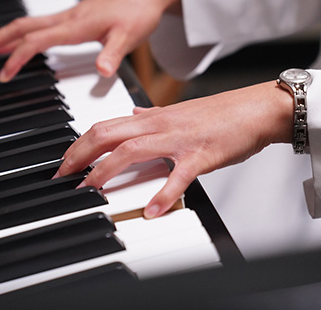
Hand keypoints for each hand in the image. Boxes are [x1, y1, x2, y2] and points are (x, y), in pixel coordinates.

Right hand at [0, 0, 180, 81]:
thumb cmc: (139, 10)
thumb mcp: (129, 36)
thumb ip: (113, 54)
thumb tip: (102, 71)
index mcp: (77, 25)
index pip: (37, 41)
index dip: (17, 58)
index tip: (3, 74)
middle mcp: (69, 18)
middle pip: (23, 27)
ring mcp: (71, 15)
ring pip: (29, 23)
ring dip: (6, 34)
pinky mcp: (77, 16)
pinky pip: (42, 23)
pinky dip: (25, 32)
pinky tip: (24, 39)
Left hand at [54, 81, 293, 217]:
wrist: (256, 109)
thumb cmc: (223, 113)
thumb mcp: (181, 111)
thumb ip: (153, 114)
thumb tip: (132, 114)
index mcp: (156, 117)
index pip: (107, 125)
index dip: (81, 143)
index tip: (66, 161)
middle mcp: (162, 125)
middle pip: (109, 134)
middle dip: (80, 155)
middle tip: (64, 177)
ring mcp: (180, 139)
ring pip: (133, 150)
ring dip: (106, 170)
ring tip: (91, 190)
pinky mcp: (201, 155)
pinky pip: (178, 175)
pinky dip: (163, 194)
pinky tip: (151, 211)